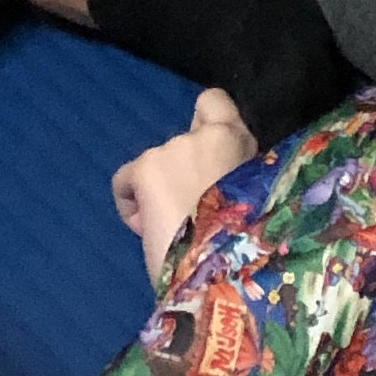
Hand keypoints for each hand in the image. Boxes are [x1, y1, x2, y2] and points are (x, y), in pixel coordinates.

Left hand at [109, 87, 257, 288]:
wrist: (222, 272)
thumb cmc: (242, 244)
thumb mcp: (249, 196)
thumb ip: (232, 173)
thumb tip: (212, 180)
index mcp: (239, 141)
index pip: (214, 102)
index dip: (204, 126)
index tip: (204, 162)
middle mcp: (204, 134)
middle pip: (179, 143)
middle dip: (179, 171)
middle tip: (189, 212)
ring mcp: (172, 148)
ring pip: (153, 166)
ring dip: (158, 190)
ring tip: (172, 230)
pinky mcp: (145, 167)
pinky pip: (125, 181)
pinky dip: (131, 203)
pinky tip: (146, 229)